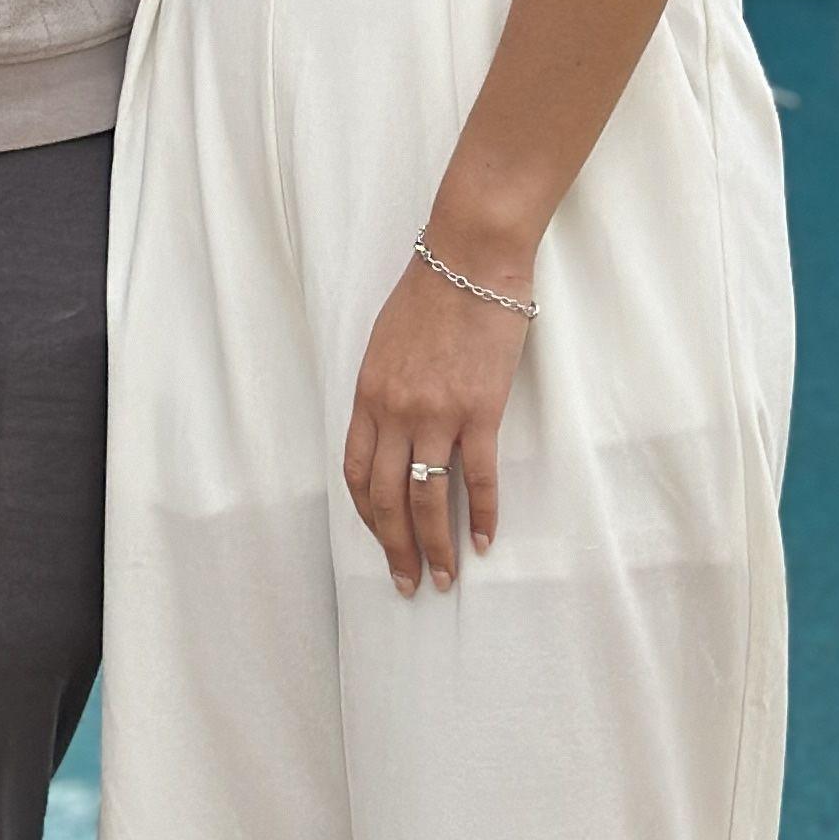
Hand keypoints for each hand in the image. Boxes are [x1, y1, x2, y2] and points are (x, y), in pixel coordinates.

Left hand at [343, 245, 533, 594]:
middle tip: (408, 583)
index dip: (367, 515)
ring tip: (444, 578)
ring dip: (434, 546)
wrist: (470, 255)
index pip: (356, 472)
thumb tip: (391, 428)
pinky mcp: (479, 409)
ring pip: (427, 499)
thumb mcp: (387, 341)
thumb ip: (384, 388)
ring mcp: (437, 413)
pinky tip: (482, 540)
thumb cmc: (430, 290)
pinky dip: (480, 514)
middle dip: (396, 548)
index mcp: (369, 394)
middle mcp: (395, 411)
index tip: (381, 540)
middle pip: (385, 498)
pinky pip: (478, 476)